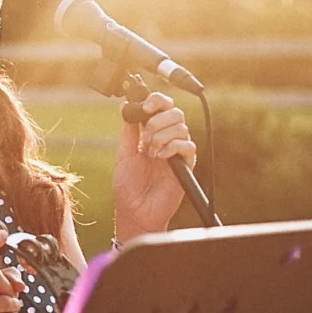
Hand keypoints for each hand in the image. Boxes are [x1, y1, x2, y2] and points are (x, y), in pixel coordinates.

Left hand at [114, 91, 198, 238]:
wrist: (135, 211)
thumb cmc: (128, 187)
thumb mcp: (124, 153)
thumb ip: (128, 130)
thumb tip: (125, 106)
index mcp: (152, 134)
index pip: (161, 107)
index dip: (156, 101)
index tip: (144, 106)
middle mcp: (167, 140)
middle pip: (175, 112)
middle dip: (158, 119)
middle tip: (145, 136)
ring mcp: (177, 152)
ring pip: (181, 127)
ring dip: (162, 135)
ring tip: (150, 152)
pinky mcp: (186, 165)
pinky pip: (187, 146)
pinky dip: (172, 146)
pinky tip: (160, 158)